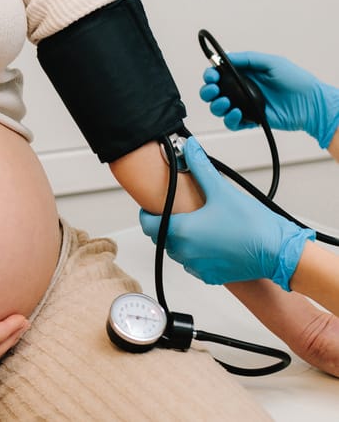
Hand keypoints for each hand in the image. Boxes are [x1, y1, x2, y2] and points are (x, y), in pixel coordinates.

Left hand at [139, 136, 314, 289]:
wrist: (277, 252)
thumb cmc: (252, 224)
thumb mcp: (222, 190)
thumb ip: (201, 168)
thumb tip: (190, 148)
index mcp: (181, 231)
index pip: (147, 225)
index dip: (146, 215)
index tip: (151, 208)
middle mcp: (184, 252)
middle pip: (162, 238)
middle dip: (166, 225)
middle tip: (179, 212)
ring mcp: (196, 267)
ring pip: (177, 252)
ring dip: (181, 240)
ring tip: (198, 225)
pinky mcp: (209, 276)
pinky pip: (193, 264)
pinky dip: (196, 253)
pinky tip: (211, 241)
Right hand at [200, 51, 338, 147]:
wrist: (310, 104)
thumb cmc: (296, 81)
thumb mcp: (272, 62)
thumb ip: (248, 59)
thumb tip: (227, 57)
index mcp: (245, 74)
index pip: (219, 74)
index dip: (211, 75)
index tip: (211, 76)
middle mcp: (241, 90)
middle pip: (213, 92)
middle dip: (208, 91)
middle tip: (214, 90)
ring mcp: (244, 105)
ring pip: (218, 108)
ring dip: (217, 105)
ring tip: (226, 103)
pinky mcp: (249, 120)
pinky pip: (231, 123)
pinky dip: (230, 119)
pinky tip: (238, 113)